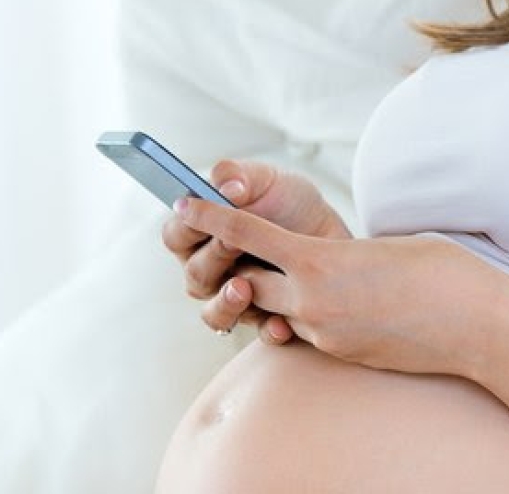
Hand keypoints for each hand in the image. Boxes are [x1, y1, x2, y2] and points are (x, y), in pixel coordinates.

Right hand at [161, 160, 351, 342]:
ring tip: (244, 288)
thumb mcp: (268, 180)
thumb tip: (226, 185)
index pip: (175, 235)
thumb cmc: (291, 204)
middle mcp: (211, 270)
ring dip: (226, 304)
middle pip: (195, 275)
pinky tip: (282, 323)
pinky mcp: (266, 317)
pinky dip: (269, 329)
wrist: (332, 234)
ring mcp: (236, 297)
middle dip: (213, 258)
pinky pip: (260, 332)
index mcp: (202, 234)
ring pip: (216, 313)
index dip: (185, 227)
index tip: (200, 214)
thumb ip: (241, 175)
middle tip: (234, 241)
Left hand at [174, 197, 508, 377]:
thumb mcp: (382, 246)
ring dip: (279, 294)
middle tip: (232, 249)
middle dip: (240, 266)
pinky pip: (310, 331)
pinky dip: (312, 314)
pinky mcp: (341, 354)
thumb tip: (323, 260)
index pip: (247, 235)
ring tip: (300, 277)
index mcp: (320, 261)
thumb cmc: (441, 272)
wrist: (477, 325)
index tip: (183, 203)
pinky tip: (342, 303)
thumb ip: (341, 252)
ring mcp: (326, 333)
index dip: (211, 217)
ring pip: (279, 311)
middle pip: (248, 283)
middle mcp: (313, 302)